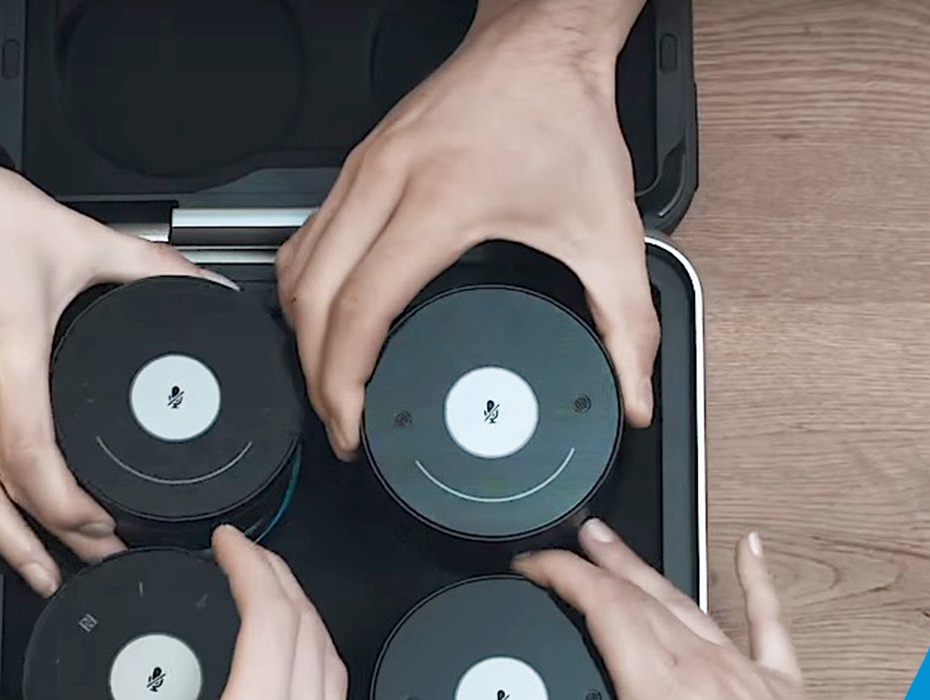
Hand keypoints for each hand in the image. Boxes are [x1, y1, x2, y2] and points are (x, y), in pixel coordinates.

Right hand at [0, 147, 224, 593]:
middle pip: (8, 489)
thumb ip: (149, 267)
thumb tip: (206, 282)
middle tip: (98, 562)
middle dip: (56, 537)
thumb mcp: (78, 238)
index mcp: (10, 354)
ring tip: (34, 579)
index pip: (37, 461)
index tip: (110, 523)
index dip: (72, 508)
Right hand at [26, 527, 349, 699]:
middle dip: (284, 585)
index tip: (234, 545)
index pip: (272, 625)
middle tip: (252, 560)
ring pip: (334, 679)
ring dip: (307, 631)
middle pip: (313, 639)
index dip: (255, 570)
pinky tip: (292, 693)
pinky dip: (316, 682)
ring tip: (275, 610)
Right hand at [276, 0, 657, 459]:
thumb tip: (633, 395)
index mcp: (439, 201)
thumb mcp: (610, 231)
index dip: (345, 380)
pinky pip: (307, 237)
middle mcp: (385, 181)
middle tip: (342, 425)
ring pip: (296, 266)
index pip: (361, 307)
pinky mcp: (359, 164)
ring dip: (302, 335)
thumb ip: (630, 324)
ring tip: (332, 387)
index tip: (354, 425)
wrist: (540, 44)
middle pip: (310, 296)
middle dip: (315, 376)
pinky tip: (329, 322)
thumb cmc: (563, 117)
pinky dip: (307, 291)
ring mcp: (362, 169)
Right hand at [503, 520, 859, 699]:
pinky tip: (751, 548)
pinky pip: (766, 618)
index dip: (562, 575)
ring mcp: (743, 669)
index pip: (602, 609)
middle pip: (639, 594)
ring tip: (616, 543)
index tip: (533, 564)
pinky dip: (756, 579)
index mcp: (661, 694)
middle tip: (568, 540)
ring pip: (686, 600)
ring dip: (646, 568)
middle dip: (596, 562)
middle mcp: (701, 667)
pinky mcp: (779, 682)